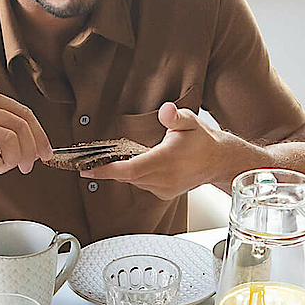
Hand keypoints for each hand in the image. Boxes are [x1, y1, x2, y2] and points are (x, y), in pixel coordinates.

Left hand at [81, 102, 257, 199]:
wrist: (218, 161)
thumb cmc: (202, 140)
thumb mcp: (191, 121)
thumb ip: (176, 116)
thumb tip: (166, 110)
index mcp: (166, 160)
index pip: (130, 169)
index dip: (106, 170)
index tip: (87, 169)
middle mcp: (164, 178)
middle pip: (127, 176)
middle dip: (109, 168)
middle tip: (89, 160)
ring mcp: (164, 188)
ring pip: (134, 181)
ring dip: (123, 171)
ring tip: (115, 159)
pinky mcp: (165, 193)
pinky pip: (142, 185)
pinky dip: (136, 175)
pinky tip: (140, 164)